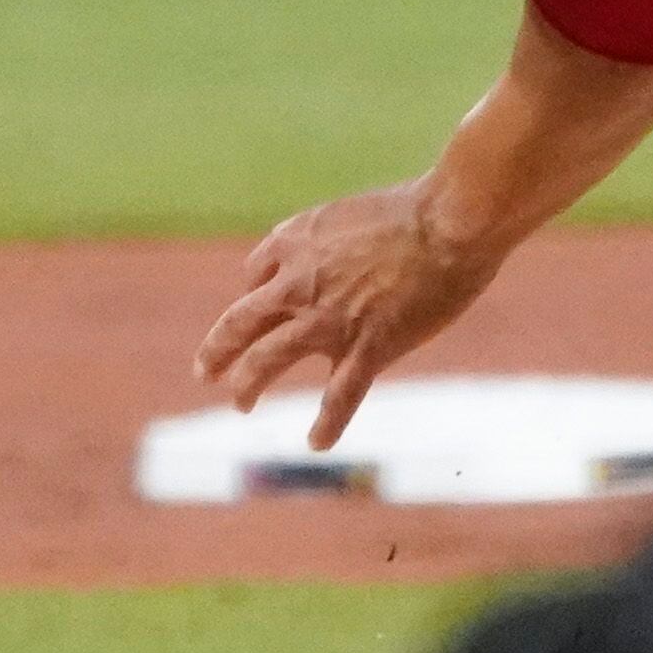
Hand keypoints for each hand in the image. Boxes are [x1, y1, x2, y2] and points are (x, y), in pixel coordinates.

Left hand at [194, 182, 512, 449]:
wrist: (448, 224)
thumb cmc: (414, 210)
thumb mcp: (350, 211)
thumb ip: (327, 235)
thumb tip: (324, 249)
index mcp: (295, 243)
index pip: (255, 276)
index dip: (256, 295)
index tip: (263, 308)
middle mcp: (298, 284)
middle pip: (241, 322)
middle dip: (218, 350)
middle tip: (204, 372)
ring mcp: (328, 320)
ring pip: (267, 360)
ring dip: (248, 385)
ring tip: (241, 404)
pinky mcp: (367, 348)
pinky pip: (339, 397)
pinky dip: (326, 424)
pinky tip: (316, 443)